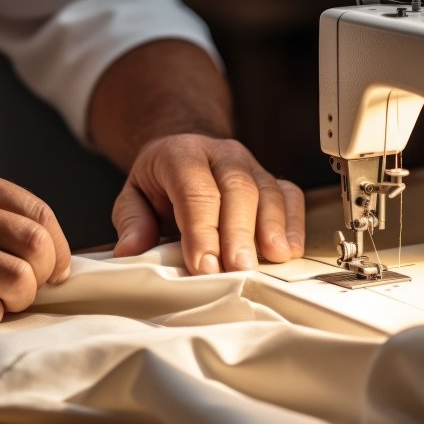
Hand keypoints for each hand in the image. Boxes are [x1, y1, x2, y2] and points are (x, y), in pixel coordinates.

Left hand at [111, 134, 304, 273]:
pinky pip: (290, 196)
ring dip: (271, 229)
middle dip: (239, 232)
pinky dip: (293, 224)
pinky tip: (288, 250)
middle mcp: (222, 154)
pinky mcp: (272, 179)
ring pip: (267, 191)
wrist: (186, 155)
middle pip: (238, 189)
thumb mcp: (134, 196)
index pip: (195, 190)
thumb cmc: (161, 182)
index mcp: (182, 154)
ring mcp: (251, 164)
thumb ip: (132, 221)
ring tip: (272, 260)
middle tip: (239, 269)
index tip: (204, 265)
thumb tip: (130, 250)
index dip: (201, 229)